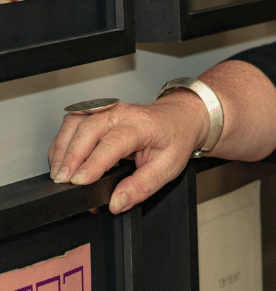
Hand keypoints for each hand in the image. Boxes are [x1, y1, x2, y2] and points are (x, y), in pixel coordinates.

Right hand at [48, 94, 208, 213]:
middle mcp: (122, 113)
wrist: (179, 118)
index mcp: (142, 124)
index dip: (93, 163)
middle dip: (71, 156)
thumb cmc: (174, 139)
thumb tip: (116, 203)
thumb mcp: (169, 167)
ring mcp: (108, 110)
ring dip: (62, 148)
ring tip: (59, 173)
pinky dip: (62, 141)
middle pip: (88, 129)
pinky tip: (61, 160)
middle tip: (62, 181)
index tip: (79, 181)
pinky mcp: (97, 113)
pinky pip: (72, 123)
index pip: (113, 143)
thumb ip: (142, 186)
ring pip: (75, 123)